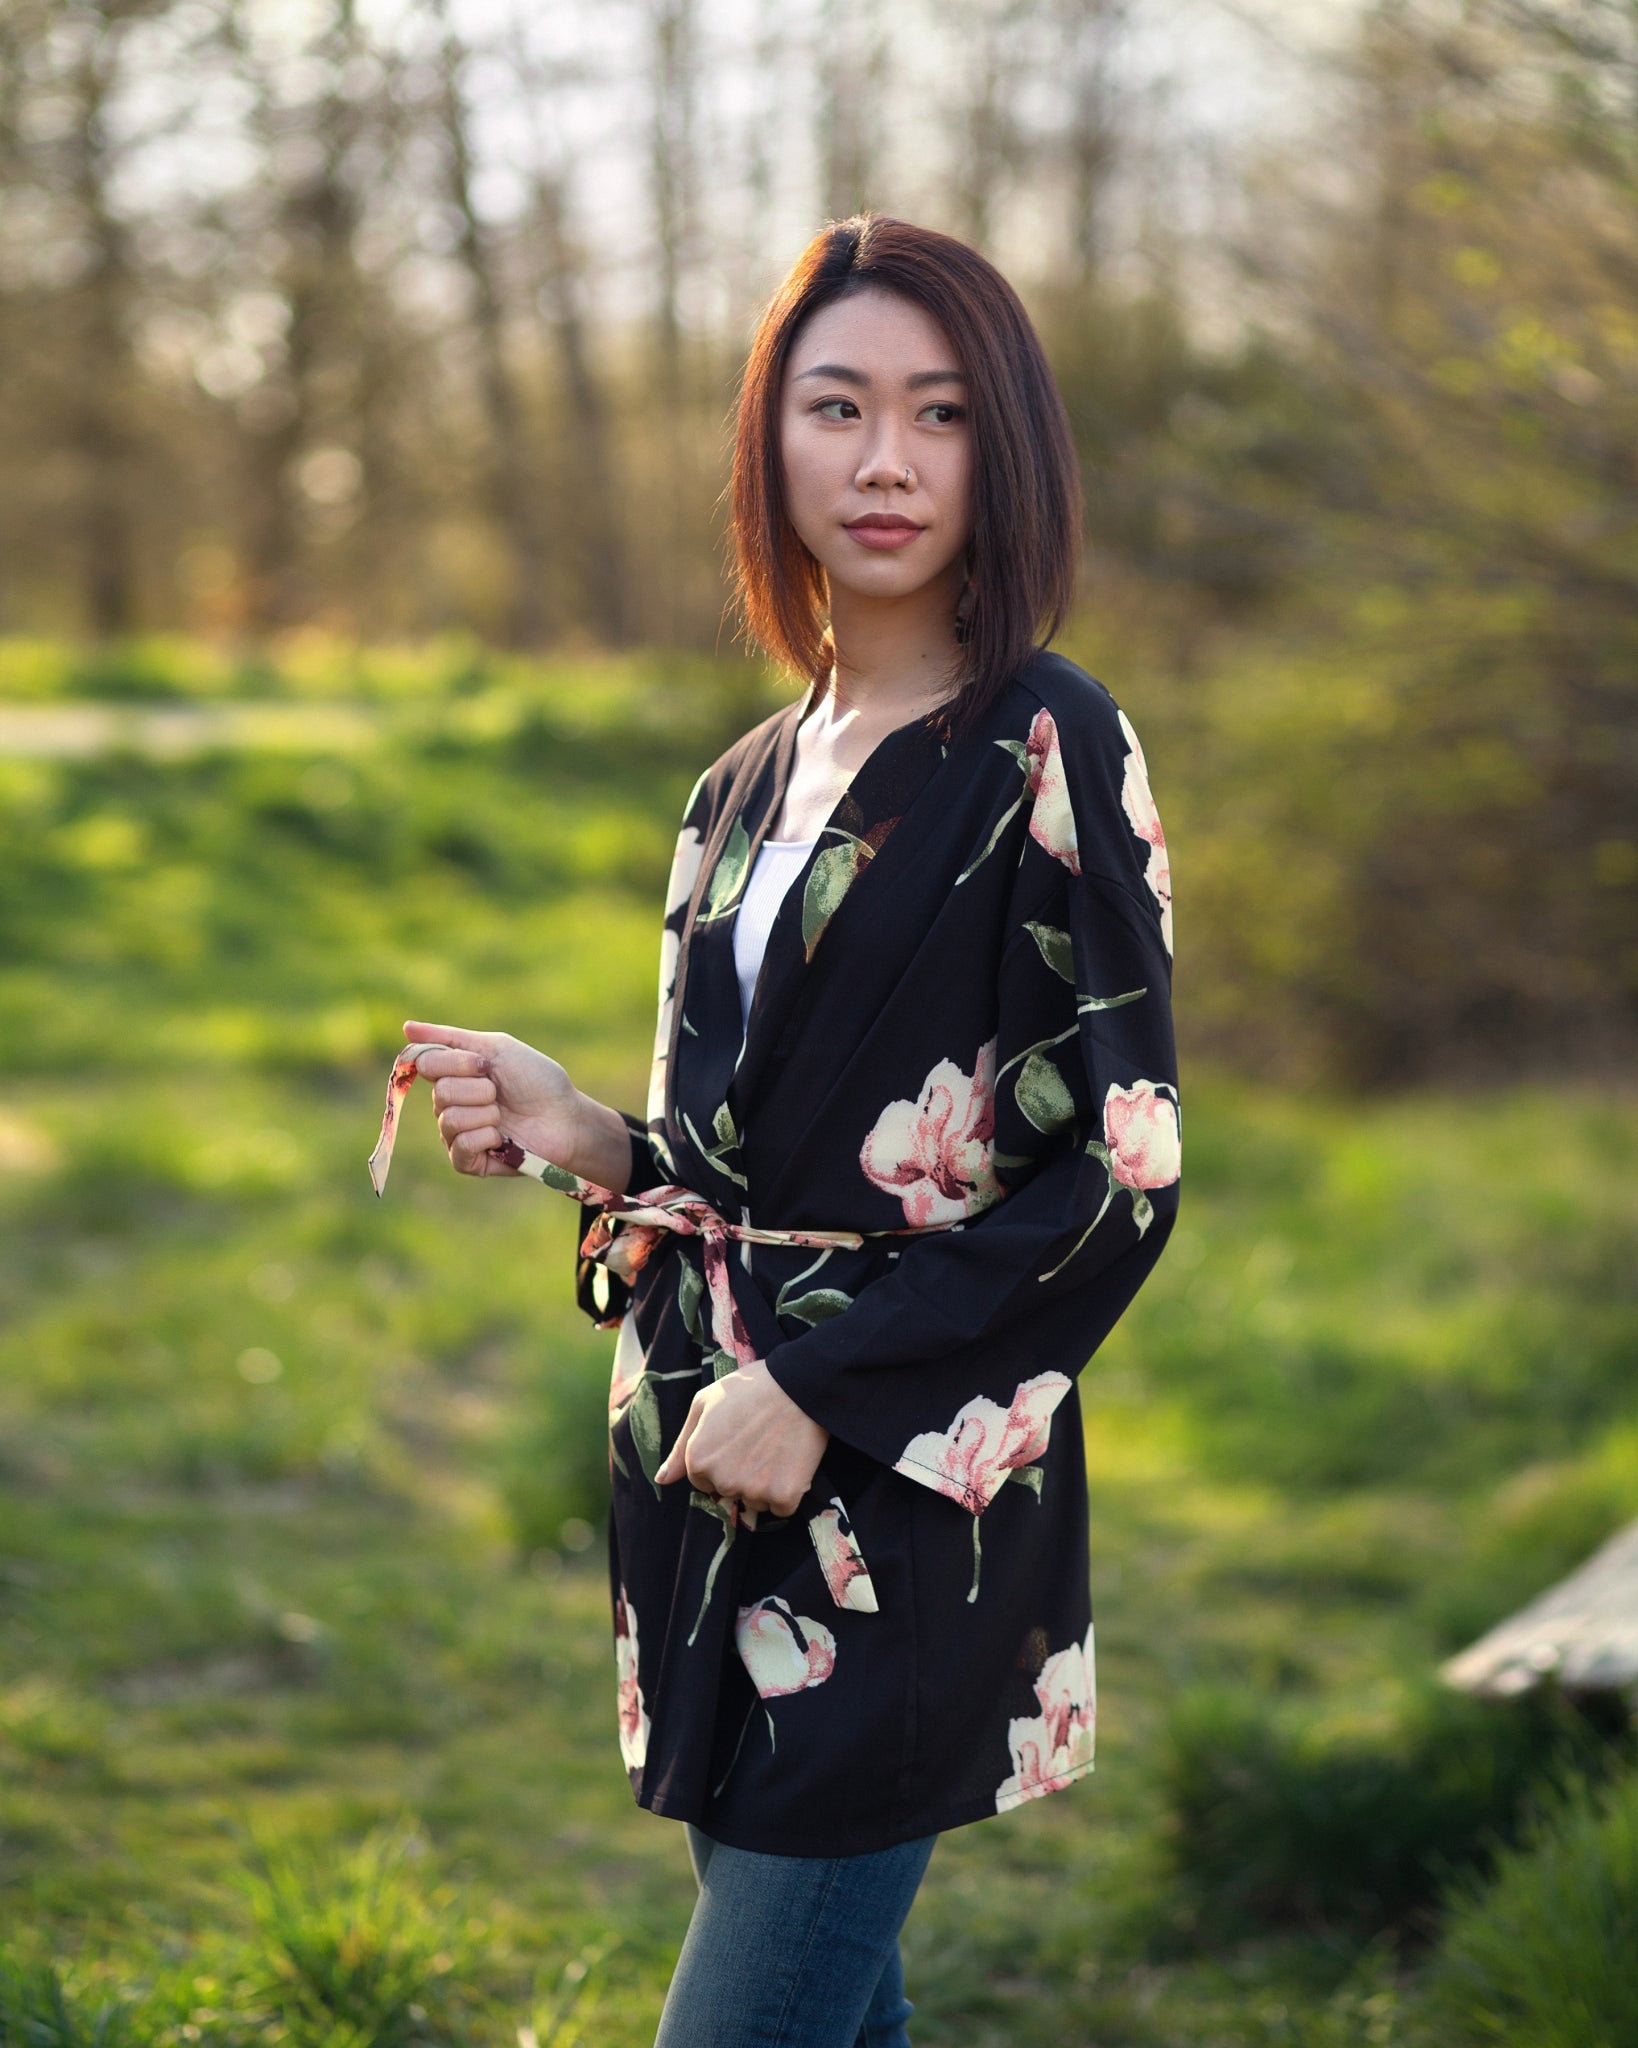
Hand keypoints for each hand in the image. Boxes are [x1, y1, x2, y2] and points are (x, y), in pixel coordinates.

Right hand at [403, 1019, 627, 1187]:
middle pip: (439, 1093)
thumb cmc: (537, 1080)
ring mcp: (457, 1134)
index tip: (485, 1064)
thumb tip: (405, 1027)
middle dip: (478, 1090)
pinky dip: (485, 1138)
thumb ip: (450, 1039)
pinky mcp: (469, 1162)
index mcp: (453, 1075)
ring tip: (504, 1116)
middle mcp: (449, 1104)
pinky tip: (503, 1138)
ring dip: (485, 1113)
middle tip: (500, 1094)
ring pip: (448, 1120)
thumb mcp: (496, 1048)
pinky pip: (459, 1148)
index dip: (457, 1064)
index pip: (426, 1064)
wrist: (566, 1117)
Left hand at [656, 1360, 828, 1521]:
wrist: (799, 1385)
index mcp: (698, 1460)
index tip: (736, 1441)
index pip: (701, 1481)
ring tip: (775, 1449)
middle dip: (739, 1474)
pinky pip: (781, 1507)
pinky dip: (787, 1491)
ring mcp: (754, 1490)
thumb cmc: (749, 1389)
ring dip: (764, 1485)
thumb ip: (680, 1447)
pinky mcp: (784, 1495)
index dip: (719, 1461)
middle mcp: (722, 1480)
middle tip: (758, 1441)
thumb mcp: (704, 1404)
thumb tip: (662, 1480)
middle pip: (727, 1492)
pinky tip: (791, 1463)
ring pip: (755, 1501)